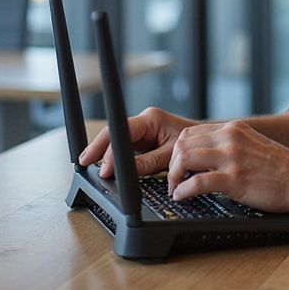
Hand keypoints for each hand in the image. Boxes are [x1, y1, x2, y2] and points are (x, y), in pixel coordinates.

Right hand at [79, 107, 197, 178]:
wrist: (206, 143)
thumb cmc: (194, 144)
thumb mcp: (172, 155)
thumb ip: (148, 162)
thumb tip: (125, 171)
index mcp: (151, 118)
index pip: (123, 131)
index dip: (109, 149)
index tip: (102, 166)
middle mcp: (143, 123)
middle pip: (114, 133)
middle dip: (97, 148)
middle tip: (83, 164)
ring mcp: (141, 132)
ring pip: (116, 142)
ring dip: (103, 154)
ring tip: (88, 166)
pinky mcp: (141, 143)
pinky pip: (123, 149)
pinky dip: (113, 159)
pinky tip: (104, 168)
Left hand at [167, 120, 288, 211]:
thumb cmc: (281, 167)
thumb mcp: (252, 144)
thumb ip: (232, 144)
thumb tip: (209, 154)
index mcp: (234, 129)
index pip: (191, 132)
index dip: (178, 150)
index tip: (177, 165)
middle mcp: (230, 138)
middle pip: (183, 143)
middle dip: (172, 163)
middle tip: (173, 179)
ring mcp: (232, 158)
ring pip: (185, 158)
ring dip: (173, 176)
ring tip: (175, 188)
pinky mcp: (234, 179)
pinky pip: (197, 182)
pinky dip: (183, 190)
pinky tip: (182, 196)